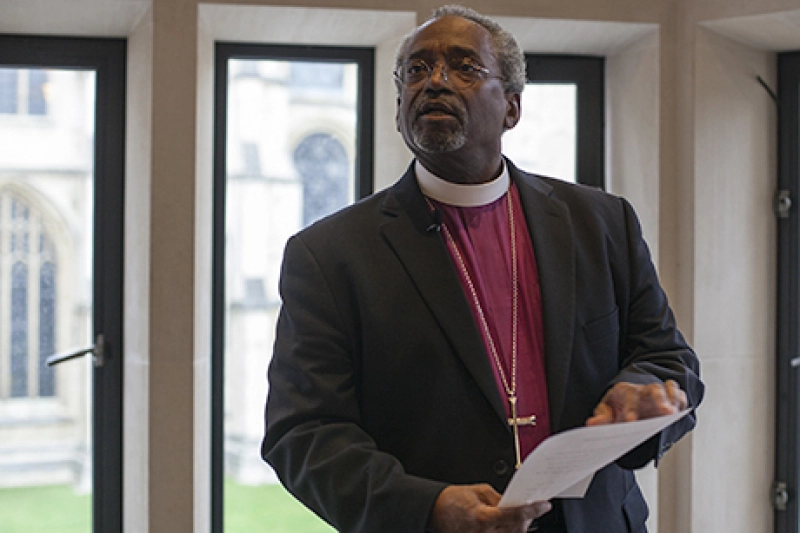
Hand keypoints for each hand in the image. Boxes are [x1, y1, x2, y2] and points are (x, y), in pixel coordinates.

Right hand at [426, 484, 550, 532]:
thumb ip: (499, 499)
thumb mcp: (478, 491)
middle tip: (529, 510)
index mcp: (482, 517)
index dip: (533, 510)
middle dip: (526, 520)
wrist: (434, 512)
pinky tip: (506, 526)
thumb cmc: (453, 500)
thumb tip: (515, 503)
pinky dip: (507, 531)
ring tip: (516, 518)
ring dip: (518, 528)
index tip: (544, 505)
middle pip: (517, 530)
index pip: (515, 515)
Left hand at [586, 380, 687, 425]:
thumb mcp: (606, 410)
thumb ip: (601, 417)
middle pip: (654, 388)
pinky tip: (681, 412)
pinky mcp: (669, 398)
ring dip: (674, 400)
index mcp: (626, 391)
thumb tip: (593, 424)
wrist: (627, 400)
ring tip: (675, 414)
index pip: (630, 396)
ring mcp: (658, 392)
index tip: (631, 421)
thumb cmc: (617, 406)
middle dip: (660, 399)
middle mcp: (644, 390)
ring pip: (669, 388)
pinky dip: (682, 401)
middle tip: (666, 413)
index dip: (631, 408)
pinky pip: (679, 394)